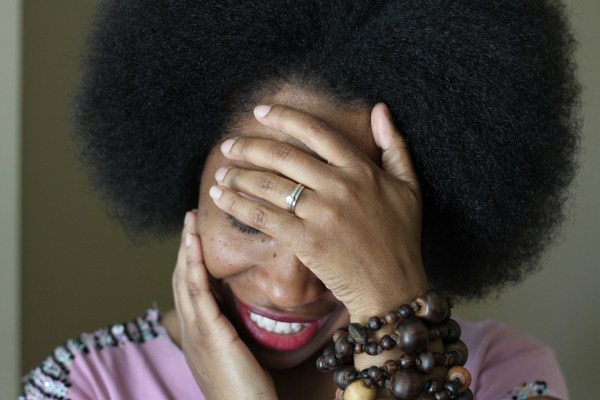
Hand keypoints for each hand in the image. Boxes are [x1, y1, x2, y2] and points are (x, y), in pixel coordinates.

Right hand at [172, 211, 277, 399]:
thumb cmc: (247, 391)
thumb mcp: (235, 356)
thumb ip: (232, 333)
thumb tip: (239, 313)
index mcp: (196, 335)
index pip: (189, 290)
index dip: (189, 261)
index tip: (195, 237)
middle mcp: (189, 330)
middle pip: (181, 278)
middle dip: (184, 247)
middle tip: (190, 219)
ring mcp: (195, 331)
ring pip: (184, 279)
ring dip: (186, 247)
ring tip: (190, 221)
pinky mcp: (208, 333)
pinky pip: (196, 291)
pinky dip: (192, 265)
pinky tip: (194, 244)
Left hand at [209, 103, 427, 319]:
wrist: (394, 288)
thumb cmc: (401, 238)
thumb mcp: (409, 187)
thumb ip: (395, 146)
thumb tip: (379, 109)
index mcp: (361, 169)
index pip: (316, 131)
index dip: (284, 117)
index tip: (260, 112)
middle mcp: (340, 186)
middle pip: (284, 156)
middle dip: (248, 147)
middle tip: (228, 145)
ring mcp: (322, 214)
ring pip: (268, 185)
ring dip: (237, 176)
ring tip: (220, 173)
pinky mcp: (306, 241)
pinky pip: (263, 217)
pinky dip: (237, 205)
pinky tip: (220, 198)